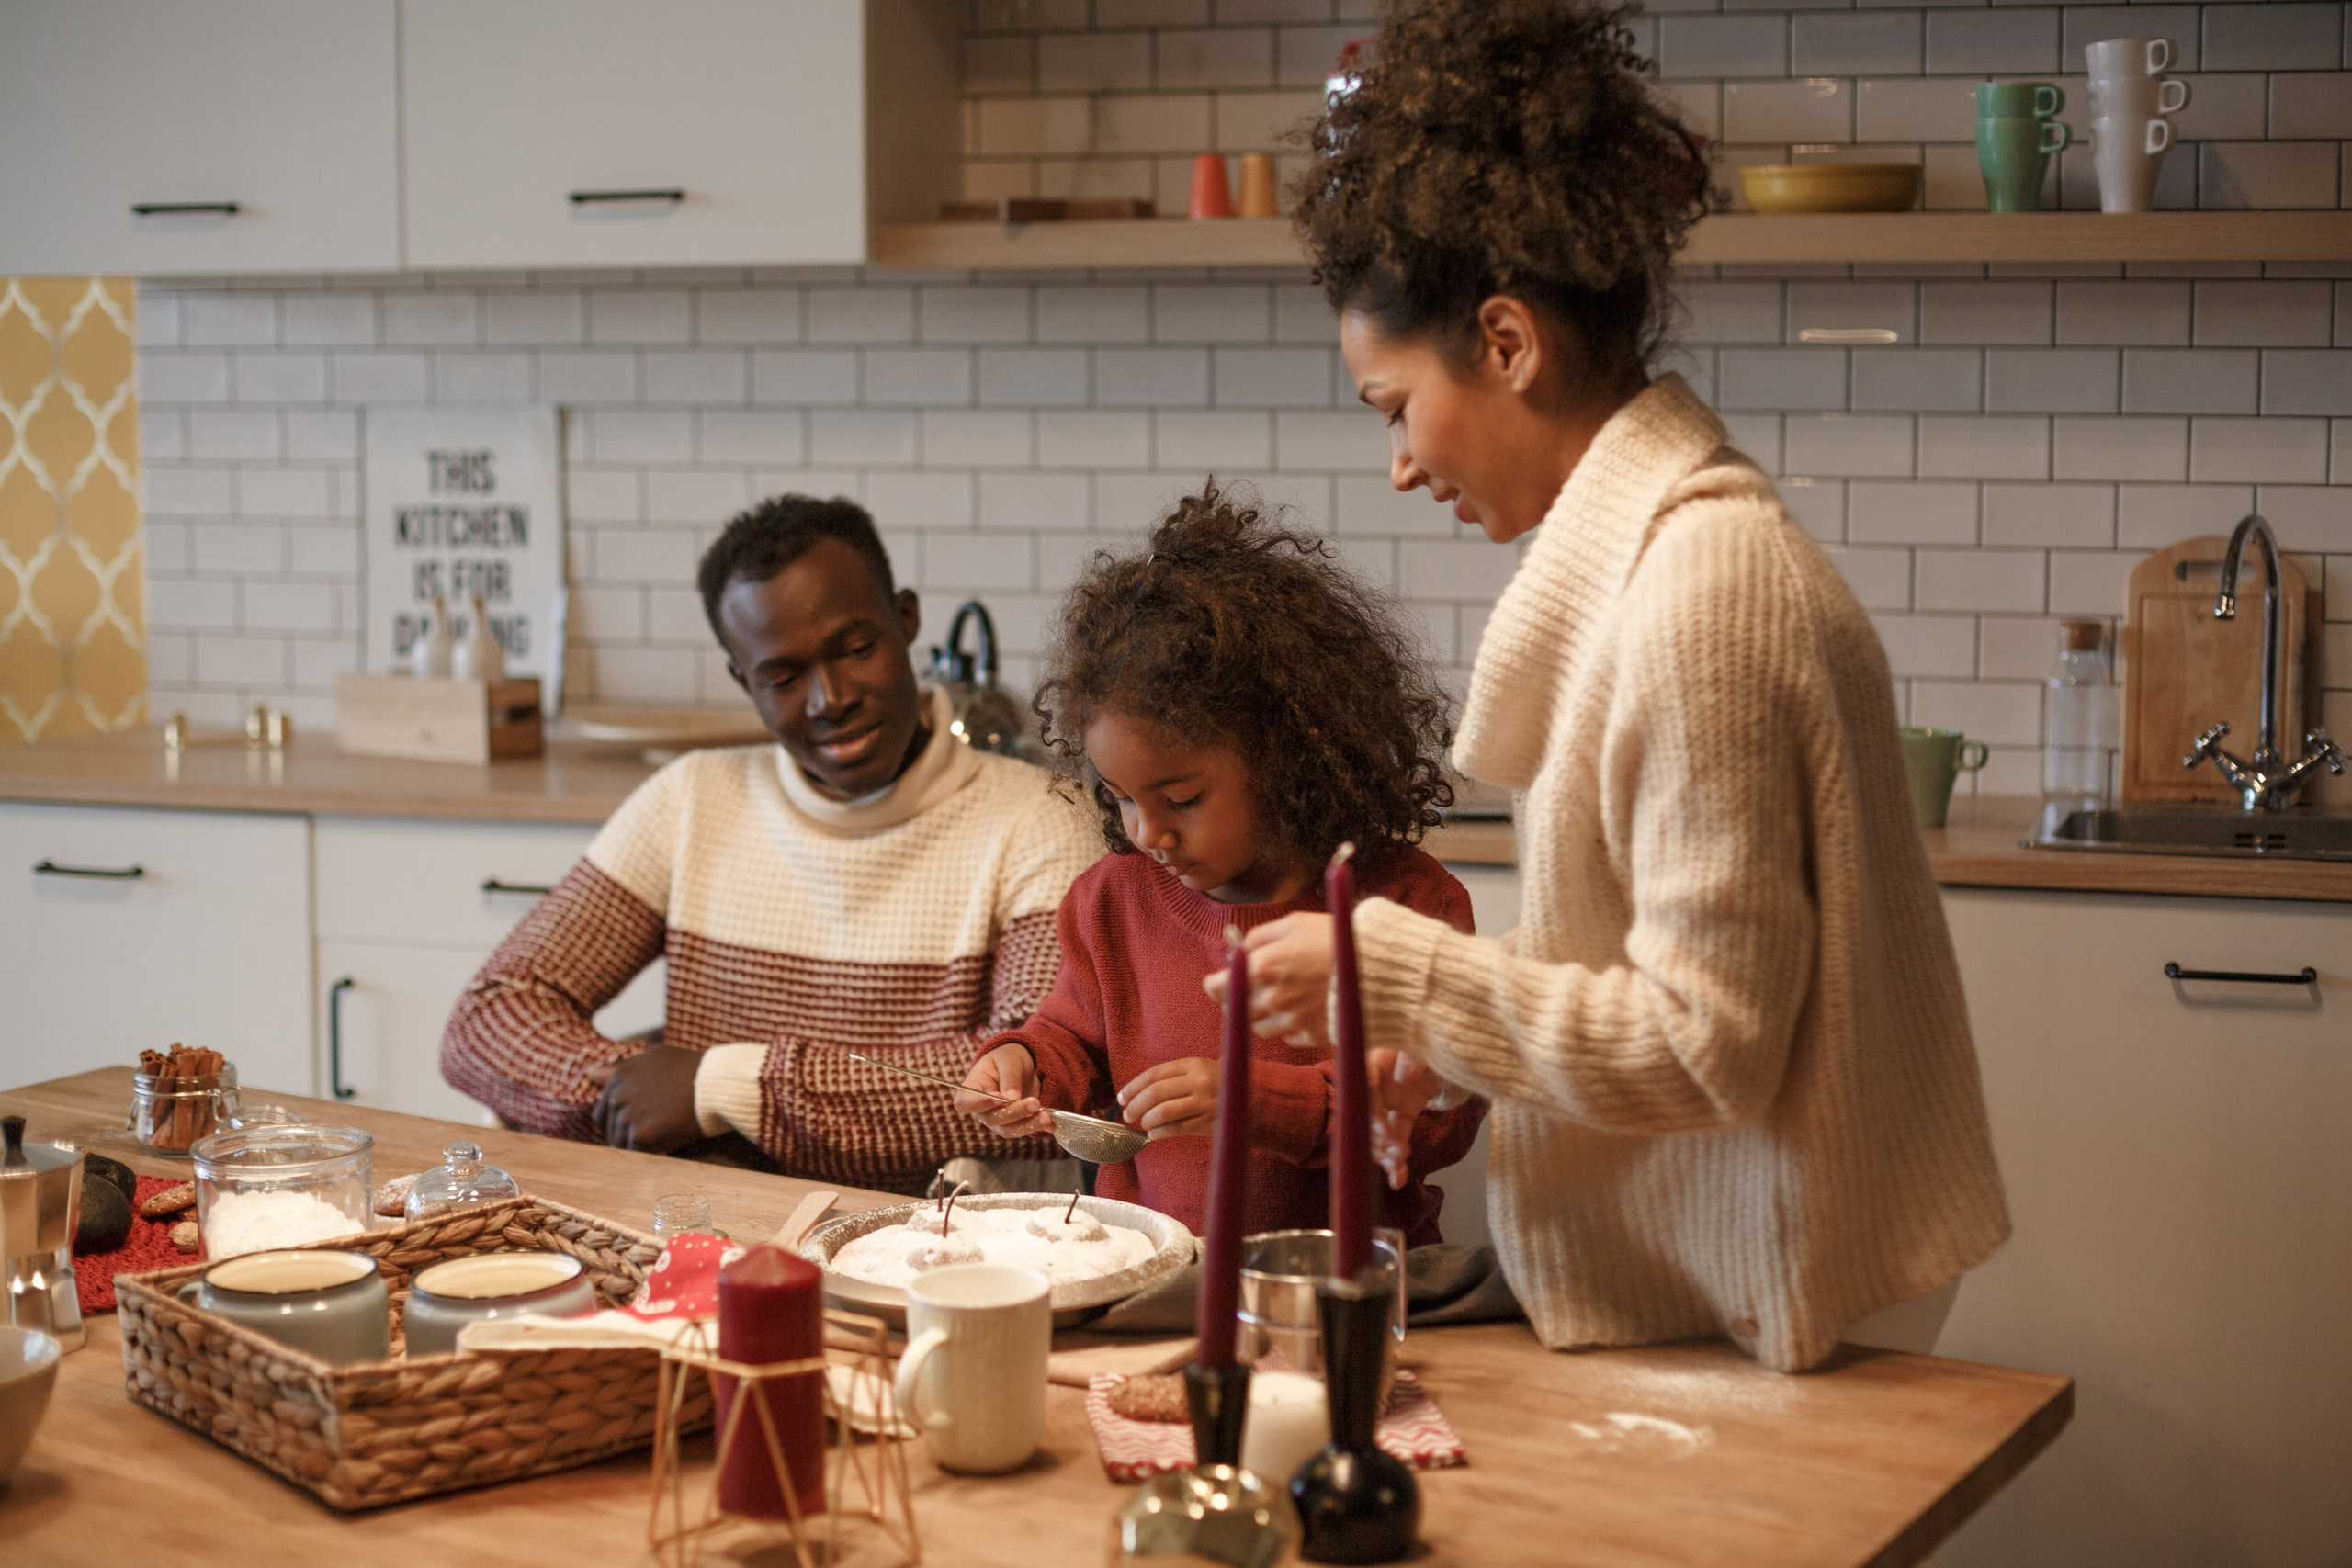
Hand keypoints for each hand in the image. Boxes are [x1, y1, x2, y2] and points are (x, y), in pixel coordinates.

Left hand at [589, 1042, 703, 1153]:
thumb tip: (589, 1073)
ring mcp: (627, 1116)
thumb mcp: (653, 1058)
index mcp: (617, 1078)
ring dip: (638, 1146)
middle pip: (610, 1130)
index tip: (642, 1123)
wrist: (715, 1084)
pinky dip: (650, 1153)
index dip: (621, 1121)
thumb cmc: (690, 1068)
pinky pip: (637, 1154)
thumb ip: (620, 1068)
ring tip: (662, 1137)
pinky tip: (666, 1144)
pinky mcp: (641, 1135)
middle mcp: (617, 1096)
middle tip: (654, 1132)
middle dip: (627, 1134)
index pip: (602, 1113)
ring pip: (621, 1144)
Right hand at [959, 1044, 1051, 1137]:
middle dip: (1014, 1112)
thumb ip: (1009, 1077)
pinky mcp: (1015, 1124)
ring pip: (1009, 1129)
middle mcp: (983, 1108)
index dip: (978, 1104)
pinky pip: (1023, 1130)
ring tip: (1045, 1116)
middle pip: (992, 1118)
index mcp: (973, 1088)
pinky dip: (1038, 1127)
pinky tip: (1050, 1124)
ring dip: (1028, 1124)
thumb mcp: (1009, 1059)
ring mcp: (998, 1119)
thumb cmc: (1008, 1059)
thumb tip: (1011, 1099)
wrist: (1022, 1065)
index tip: (998, 1100)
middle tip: (1034, 1102)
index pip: (965, 1102)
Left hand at [1117, 1058, 1218, 1139]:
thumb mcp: (1202, 1070)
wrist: (1259, 1099)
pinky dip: (1159, 1133)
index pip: (1154, 1074)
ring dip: (1146, 1120)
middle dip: (1135, 1105)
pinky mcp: (1209, 1123)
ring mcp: (1205, 1103)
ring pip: (1163, 1112)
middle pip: (1155, 1093)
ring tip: (1141, 1124)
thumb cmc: (1223, 1084)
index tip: (1122, 1097)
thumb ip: (1176, 1077)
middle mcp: (1199, 1081)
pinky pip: (1176, 1129)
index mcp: (1194, 1064)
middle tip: (1127, 1114)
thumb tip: (1140, 1092)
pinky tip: (1153, 1135)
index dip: (1133, 1087)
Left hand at [1201, 913, 1336, 1048]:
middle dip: (1238, 998)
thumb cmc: (1338, 939)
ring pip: (1259, 1027)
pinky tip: (1303, 1009)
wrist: (1381, 970)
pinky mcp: (1311, 1037)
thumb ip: (1259, 936)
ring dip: (1262, 1014)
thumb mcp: (1295, 923)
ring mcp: (1291, 1021)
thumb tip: (1238, 949)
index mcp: (1262, 967)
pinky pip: (1287, 1037)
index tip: (1218, 980)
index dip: (1215, 983)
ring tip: (1280, 997)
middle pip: (1235, 1010)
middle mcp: (1271, 998)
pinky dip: (1289, 1026)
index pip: (1217, 987)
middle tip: (1252, 986)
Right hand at [1367, 1048, 1442, 1189]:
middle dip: (1378, 1138)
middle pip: (1366, 1117)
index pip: (1362, 1088)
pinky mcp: (1402, 1114)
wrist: (1457, 1048)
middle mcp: (1376, 1083)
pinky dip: (1397, 1162)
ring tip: (1401, 1161)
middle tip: (1397, 1150)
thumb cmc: (1439, 1039)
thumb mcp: (1426, 1044)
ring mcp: (1388, 1101)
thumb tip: (1401, 1074)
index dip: (1369, 1111)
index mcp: (1375, 1061)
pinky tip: (1398, 1180)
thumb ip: (1413, 1055)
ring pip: (1378, 1134)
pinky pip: (1396, 1139)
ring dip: (1386, 1152)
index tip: (1384, 1129)